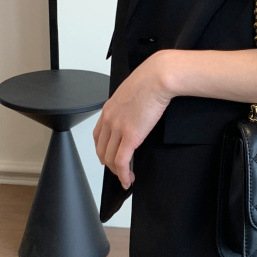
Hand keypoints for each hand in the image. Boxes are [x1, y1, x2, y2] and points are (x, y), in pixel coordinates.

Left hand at [92, 49, 173, 189]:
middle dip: (109, 163)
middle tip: (118, 170)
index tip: (109, 156)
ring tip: (126, 177)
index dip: (102, 149)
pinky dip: (123, 174)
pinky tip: (128, 179)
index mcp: (109, 108)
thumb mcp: (132, 91)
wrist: (158, 77)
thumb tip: (135, 112)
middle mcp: (109, 119)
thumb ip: (128, 105)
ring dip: (117, 171)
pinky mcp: (130, 136)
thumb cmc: (151, 79)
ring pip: (110, 158)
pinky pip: (122, 162)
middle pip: (101, 149)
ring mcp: (118, 128)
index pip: (98, 135)